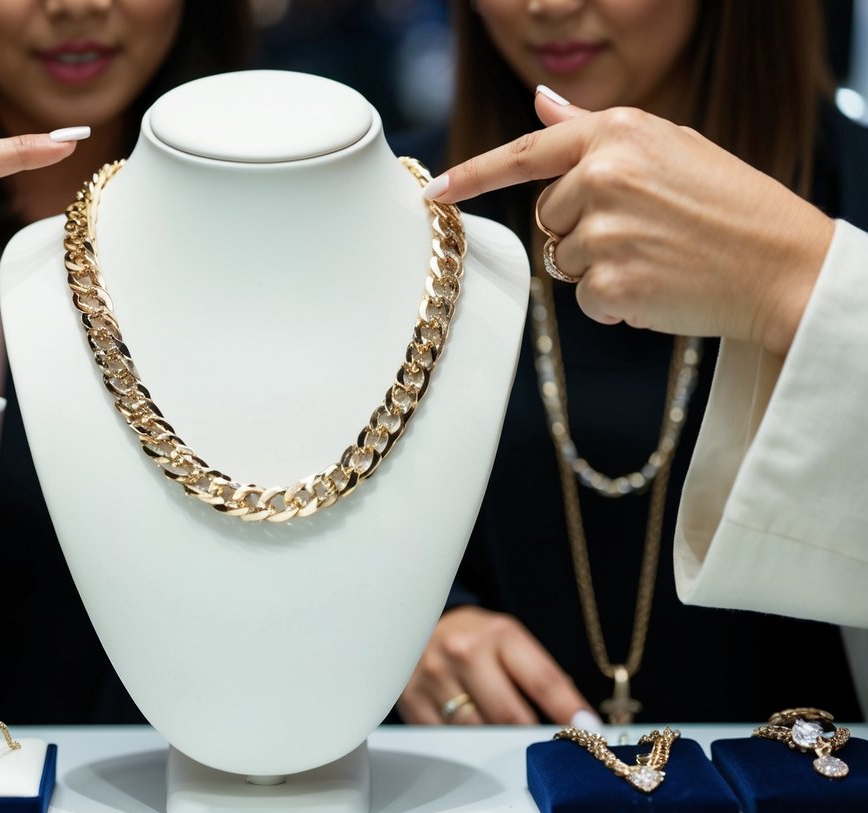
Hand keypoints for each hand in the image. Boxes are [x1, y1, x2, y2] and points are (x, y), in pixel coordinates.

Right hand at [398, 606, 592, 724]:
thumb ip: (538, 677)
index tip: (587, 730)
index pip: (542, 680)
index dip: (568, 710)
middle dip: (530, 734)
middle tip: (543, 744)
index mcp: (497, 635)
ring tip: (501, 735)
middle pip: (510, 715)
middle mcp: (464, 652)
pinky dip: (463, 742)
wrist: (419, 620)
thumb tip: (576, 723)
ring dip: (495, 741)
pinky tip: (468, 731)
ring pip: (478, 731)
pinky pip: (448, 738)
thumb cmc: (476, 639)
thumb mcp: (509, 642)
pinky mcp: (412, 699)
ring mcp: (434, 676)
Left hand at [426, 91, 833, 355]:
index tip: (434, 191)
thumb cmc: (730, 205)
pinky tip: (658, 284)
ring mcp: (604, 229)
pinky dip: (613, 300)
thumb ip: (593, 132)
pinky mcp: (610, 281)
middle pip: (546, 214)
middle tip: (646, 230)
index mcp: (617, 132)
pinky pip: (583, 297)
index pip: (524, 152)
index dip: (473, 175)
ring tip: (657, 255)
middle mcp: (603, 174)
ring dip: (598, 265)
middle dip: (582, 226)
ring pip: (562, 258)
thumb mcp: (669, 146)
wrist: (785, 265)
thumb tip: (540, 104)